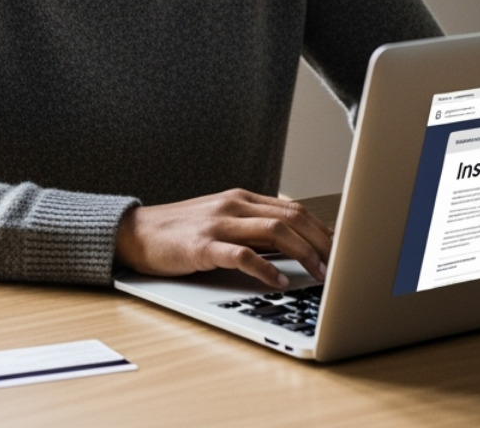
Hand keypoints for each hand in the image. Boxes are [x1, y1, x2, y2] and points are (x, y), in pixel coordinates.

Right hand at [114, 189, 332, 288]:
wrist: (136, 232)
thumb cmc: (181, 232)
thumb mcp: (222, 222)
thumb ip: (254, 228)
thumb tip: (296, 245)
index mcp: (241, 198)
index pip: (294, 208)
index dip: (323, 229)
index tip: (343, 249)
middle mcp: (234, 205)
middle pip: (292, 217)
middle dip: (322, 241)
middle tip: (341, 264)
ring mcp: (218, 224)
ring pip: (274, 231)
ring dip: (304, 253)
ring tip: (320, 274)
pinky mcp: (202, 246)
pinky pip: (242, 254)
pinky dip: (266, 268)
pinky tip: (278, 282)